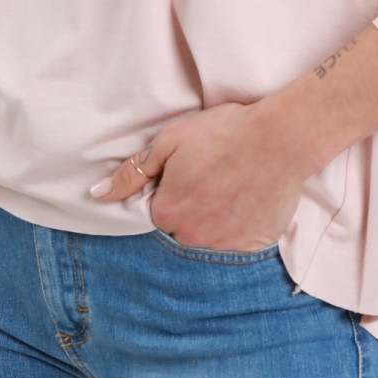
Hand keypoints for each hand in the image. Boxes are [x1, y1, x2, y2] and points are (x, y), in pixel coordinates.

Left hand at [90, 98, 305, 250]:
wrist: (281, 137)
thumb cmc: (224, 132)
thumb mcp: (170, 140)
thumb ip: (132, 172)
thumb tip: (96, 194)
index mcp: (166, 211)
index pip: (158, 210)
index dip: (174, 188)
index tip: (193, 170)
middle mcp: (192, 236)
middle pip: (183, 227)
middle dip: (194, 206)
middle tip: (215, 174)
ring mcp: (224, 244)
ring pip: (210, 235)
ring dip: (218, 217)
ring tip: (235, 184)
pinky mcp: (252, 245)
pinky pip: (238, 241)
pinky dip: (242, 224)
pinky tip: (251, 197)